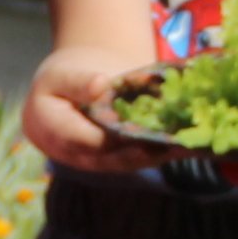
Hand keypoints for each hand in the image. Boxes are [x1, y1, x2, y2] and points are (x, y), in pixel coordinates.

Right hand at [24, 45, 171, 175]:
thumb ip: (78, 82)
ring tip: (183, 146)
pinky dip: (159, 153)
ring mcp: (95, 162)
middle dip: (141, 152)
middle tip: (170, 144)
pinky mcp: (113, 162)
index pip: (86, 138)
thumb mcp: (60, 75)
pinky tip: (184, 146)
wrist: (61, 97)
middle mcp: (74, 155)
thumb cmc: (59, 82)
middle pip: (110, 158)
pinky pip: (135, 160)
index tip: (139, 128)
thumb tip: (101, 85)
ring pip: (126, 163)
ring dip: (155, 156)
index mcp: (53, 132)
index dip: (113, 136)